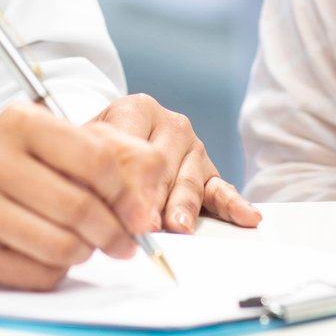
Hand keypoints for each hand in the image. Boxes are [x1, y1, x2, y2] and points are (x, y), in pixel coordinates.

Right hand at [0, 104, 172, 289]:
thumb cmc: (23, 165)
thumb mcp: (62, 141)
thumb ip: (116, 153)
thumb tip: (152, 189)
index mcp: (20, 122)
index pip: (94, 159)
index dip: (127, 194)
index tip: (141, 216)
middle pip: (79, 207)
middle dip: (115, 232)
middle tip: (126, 243)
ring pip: (61, 245)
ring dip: (88, 252)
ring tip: (90, 244)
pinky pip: (39, 273)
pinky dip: (59, 270)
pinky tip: (55, 253)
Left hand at [91, 93, 262, 233]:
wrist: (118, 137)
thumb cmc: (101, 146)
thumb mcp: (88, 144)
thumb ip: (92, 165)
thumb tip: (95, 200)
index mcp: (138, 108)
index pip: (133, 146)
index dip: (126, 181)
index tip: (123, 208)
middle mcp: (171, 124)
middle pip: (161, 165)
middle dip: (153, 199)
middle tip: (147, 225)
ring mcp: (195, 147)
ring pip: (189, 180)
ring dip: (183, 206)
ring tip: (179, 226)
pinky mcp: (210, 171)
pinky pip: (221, 189)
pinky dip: (234, 204)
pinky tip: (247, 216)